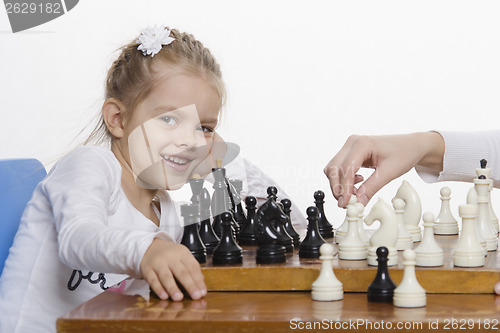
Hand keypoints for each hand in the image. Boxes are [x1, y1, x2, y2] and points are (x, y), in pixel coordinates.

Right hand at [140, 238, 205, 300]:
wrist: (149, 247)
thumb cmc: (170, 255)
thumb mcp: (183, 256)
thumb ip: (192, 269)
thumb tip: (201, 283)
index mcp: (182, 253)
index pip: (193, 267)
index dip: (198, 280)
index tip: (203, 292)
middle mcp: (170, 257)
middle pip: (182, 272)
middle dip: (190, 285)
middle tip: (196, 296)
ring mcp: (158, 263)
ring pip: (166, 277)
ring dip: (173, 288)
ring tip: (179, 298)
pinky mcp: (147, 270)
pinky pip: (153, 280)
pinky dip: (159, 289)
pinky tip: (164, 296)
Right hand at [323, 132, 443, 206]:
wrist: (411, 145)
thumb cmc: (404, 153)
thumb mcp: (389, 173)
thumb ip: (371, 188)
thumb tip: (357, 202)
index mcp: (362, 143)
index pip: (346, 168)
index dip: (344, 188)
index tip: (346, 203)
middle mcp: (352, 142)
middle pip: (333, 168)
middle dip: (338, 187)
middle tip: (347, 203)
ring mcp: (350, 146)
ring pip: (333, 168)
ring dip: (340, 184)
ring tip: (355, 193)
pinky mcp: (350, 152)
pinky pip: (339, 168)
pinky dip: (344, 179)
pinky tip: (357, 184)